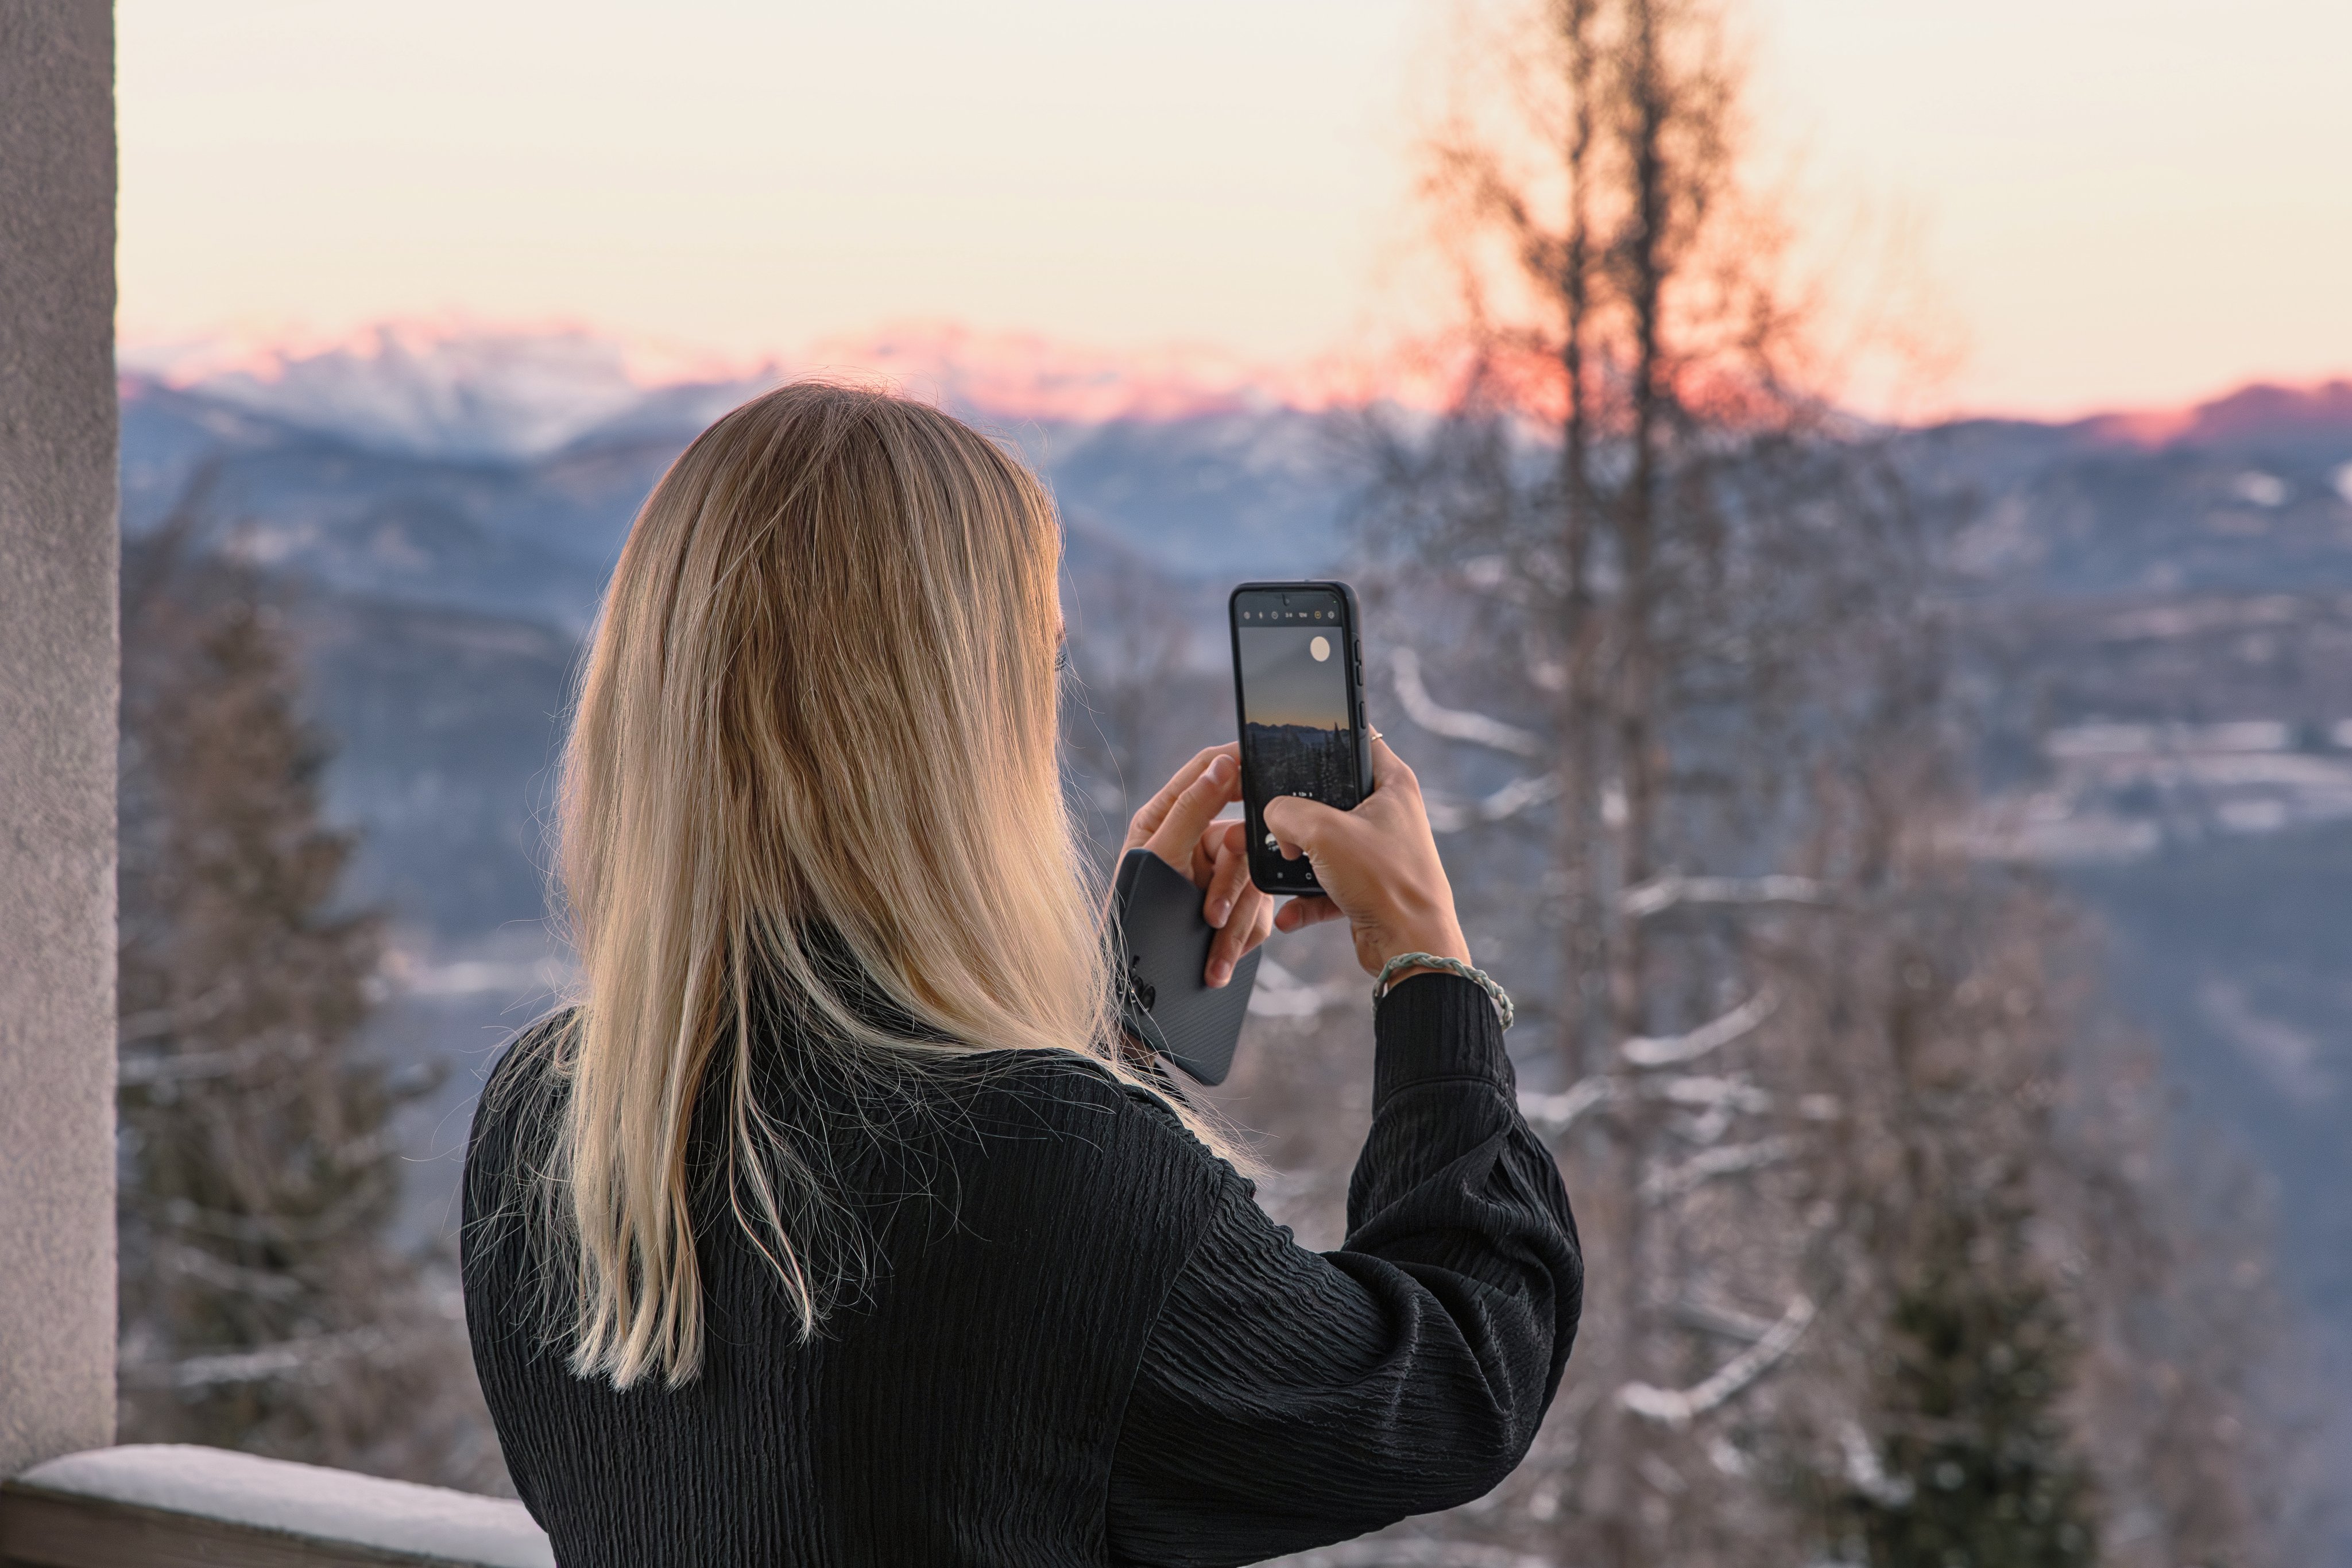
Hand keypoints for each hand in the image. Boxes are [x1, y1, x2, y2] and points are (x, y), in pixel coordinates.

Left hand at [1124, 745, 1275, 987]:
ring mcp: (1218, 870)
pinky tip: (1219, 965)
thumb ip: (1191, 809)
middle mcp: (1198, 836)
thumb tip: (1224, 763)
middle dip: (1230, 886)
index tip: (1267, 756)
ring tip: (1213, 964)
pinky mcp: (1233, 903)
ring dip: (1235, 926)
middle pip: (1243, 836)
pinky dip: (1242, 940)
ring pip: (1254, 882)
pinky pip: (1258, 912)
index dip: (1238, 758)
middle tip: (1212, 918)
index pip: (1209, 769)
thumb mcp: (1159, 859)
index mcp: (1171, 814)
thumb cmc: (1130, 915)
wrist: (1132, 986)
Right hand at [1262, 735, 1471, 980]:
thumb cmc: (1383, 880)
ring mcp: (1377, 850)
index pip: (1357, 739)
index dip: (1325, 737)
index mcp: (1392, 784)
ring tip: (1282, 867)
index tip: (1292, 744)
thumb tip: (1273, 816)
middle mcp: (1387, 813)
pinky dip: (1306, 898)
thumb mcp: (1323, 832)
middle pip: (1329, 795)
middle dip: (1297, 813)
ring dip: (1297, 860)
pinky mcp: (1367, 885)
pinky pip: (1326, 883)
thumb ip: (1287, 812)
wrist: (1410, 946)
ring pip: (1323, 842)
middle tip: (1278, 821)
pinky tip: (1289, 913)